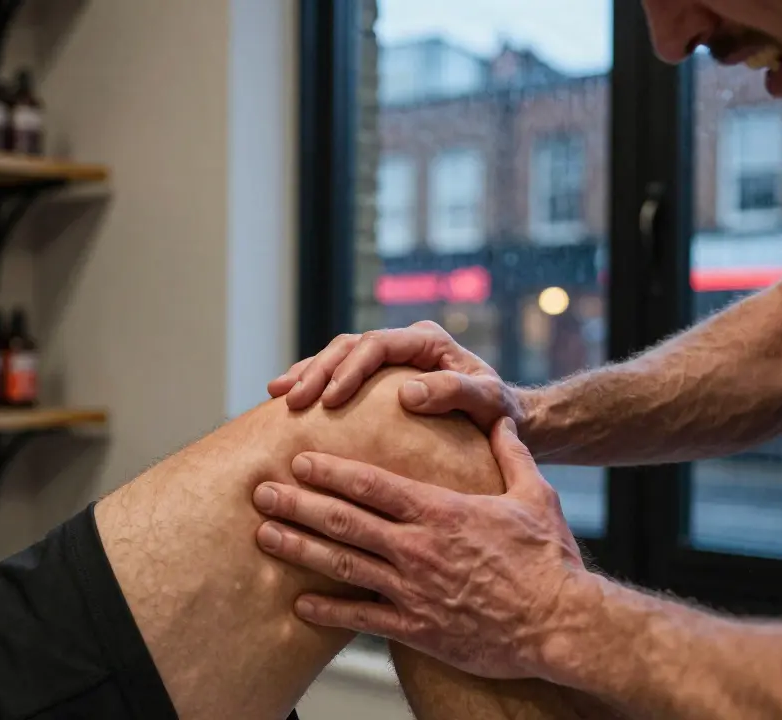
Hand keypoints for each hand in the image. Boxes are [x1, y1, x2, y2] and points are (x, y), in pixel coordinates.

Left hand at [252, 418, 585, 680]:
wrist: (561, 625)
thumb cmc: (550, 559)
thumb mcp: (535, 493)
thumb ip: (510, 453)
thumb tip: (499, 417)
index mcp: (440, 510)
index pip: (371, 483)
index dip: (329, 470)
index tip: (298, 460)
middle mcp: (417, 547)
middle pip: (344, 520)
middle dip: (297, 503)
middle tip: (261, 492)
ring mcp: (413, 590)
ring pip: (342, 564)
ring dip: (299, 547)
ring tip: (264, 534)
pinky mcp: (417, 628)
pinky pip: (362, 619)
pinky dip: (328, 611)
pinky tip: (299, 602)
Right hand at [267, 321, 521, 429]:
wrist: (503, 418)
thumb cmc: (499, 412)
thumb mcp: (488, 401)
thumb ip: (454, 392)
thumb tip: (407, 393)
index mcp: (427, 340)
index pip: (378, 344)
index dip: (350, 369)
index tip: (331, 400)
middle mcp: (405, 342)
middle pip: (350, 345)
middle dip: (317, 370)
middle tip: (291, 398)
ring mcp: (390, 357)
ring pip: (338, 354)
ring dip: (307, 373)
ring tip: (278, 394)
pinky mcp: (378, 375)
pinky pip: (340, 371)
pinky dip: (314, 381)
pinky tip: (289, 396)